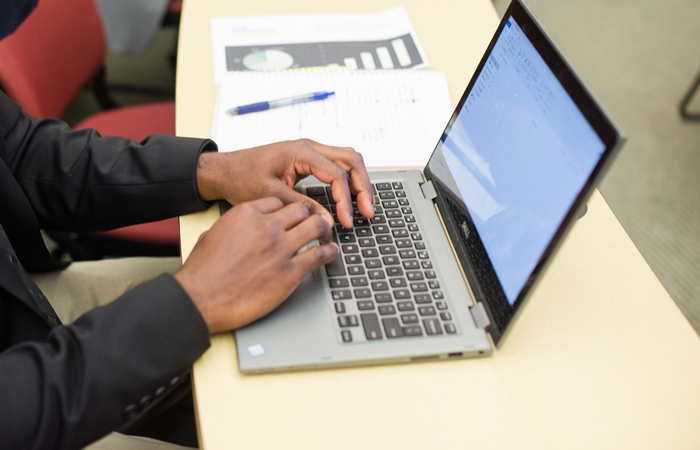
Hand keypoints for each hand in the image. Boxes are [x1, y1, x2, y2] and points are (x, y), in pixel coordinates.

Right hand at [174, 197, 337, 332]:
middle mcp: (266, 227)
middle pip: (300, 210)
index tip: (291, 216)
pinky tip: (331, 251)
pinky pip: (319, 255)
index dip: (287, 210)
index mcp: (246, 214)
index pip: (278, 202)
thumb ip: (233, 226)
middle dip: (308, 215)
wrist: (201, 298)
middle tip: (314, 221)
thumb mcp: (212, 235)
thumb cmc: (202, 271)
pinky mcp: (290, 273)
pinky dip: (329, 252)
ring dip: (323, 229)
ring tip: (327, 233)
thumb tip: (240, 228)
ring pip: (315, 227)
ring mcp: (280, 249)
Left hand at [196, 139, 373, 228]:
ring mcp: (310, 150)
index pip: (336, 173)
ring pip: (348, 159)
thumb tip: (327, 220)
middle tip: (368, 211)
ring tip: (365, 205)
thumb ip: (301, 207)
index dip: (346, 199)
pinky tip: (351, 196)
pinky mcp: (308, 158)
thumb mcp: (271, 196)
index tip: (346, 220)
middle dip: (363, 186)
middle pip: (351, 160)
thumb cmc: (241, 178)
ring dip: (360, 181)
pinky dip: (349, 178)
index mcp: (300, 152)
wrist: (225, 170)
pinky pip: (338, 163)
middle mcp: (309, 147)